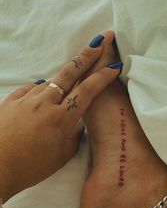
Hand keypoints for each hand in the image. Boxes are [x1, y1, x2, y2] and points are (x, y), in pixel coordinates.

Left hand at [0, 32, 121, 202]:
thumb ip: (74, 134)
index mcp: (62, 118)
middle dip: (87, 54)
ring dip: (63, 77)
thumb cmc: (32, 167)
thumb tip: (76, 121)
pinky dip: (39, 90)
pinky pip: (30, 89)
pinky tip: (41, 95)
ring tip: (70, 80)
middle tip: (100, 40)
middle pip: (70, 72)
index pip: (88, 90)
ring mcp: (26, 99)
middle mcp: (45, 102)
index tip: (115, 66)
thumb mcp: (62, 155)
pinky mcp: (11, 100)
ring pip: (50, 80)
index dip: (103, 76)